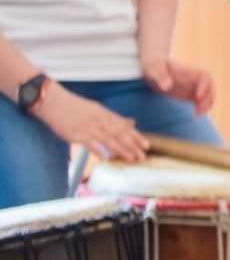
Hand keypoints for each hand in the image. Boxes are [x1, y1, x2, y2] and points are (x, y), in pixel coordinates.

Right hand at [32, 83, 148, 162]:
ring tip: (131, 158)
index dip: (136, 136)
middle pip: (119, 133)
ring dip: (121, 149)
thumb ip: (115, 118)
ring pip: (109, 139)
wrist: (54, 102)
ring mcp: (88, 127)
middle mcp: (100, 120)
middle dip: (132, 145)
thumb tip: (132, 122)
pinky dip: (99, 150)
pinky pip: (90, 143)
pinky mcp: (76, 133)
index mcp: (105, 114)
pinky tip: (106, 158)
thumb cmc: (75, 107)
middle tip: (143, 155)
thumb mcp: (97, 109)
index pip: (124, 127)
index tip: (146, 145)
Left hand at [143, 58, 215, 115]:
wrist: (152, 68)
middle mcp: (194, 79)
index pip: (204, 76)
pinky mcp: (190, 95)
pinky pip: (202, 101)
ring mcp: (193, 87)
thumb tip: (167, 87)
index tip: (198, 96)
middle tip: (199, 108)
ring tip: (197, 115)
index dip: (205, 86)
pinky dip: (202, 109)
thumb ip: (161, 76)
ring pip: (208, 94)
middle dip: (209, 97)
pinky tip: (194, 116)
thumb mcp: (154, 69)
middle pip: (211, 86)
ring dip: (207, 105)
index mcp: (188, 71)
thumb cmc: (153, 66)